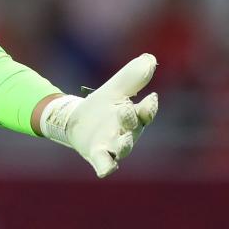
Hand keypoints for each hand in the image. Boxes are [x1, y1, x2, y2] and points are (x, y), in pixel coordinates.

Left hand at [41, 54, 158, 177]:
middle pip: (133, 128)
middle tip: (126, 110)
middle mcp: (128, 131)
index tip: (151, 97)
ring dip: (123, 144)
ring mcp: (114, 145)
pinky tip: (105, 170)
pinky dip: (106, 167)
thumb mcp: (114, 88)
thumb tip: (149, 58)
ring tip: (123, 141)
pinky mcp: (98, 154)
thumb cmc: (102, 106)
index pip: (146, 111)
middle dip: (130, 120)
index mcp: (134, 115)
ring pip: (122, 147)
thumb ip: (131, 76)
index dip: (149, 107)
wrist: (76, 121)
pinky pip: (105, 164)